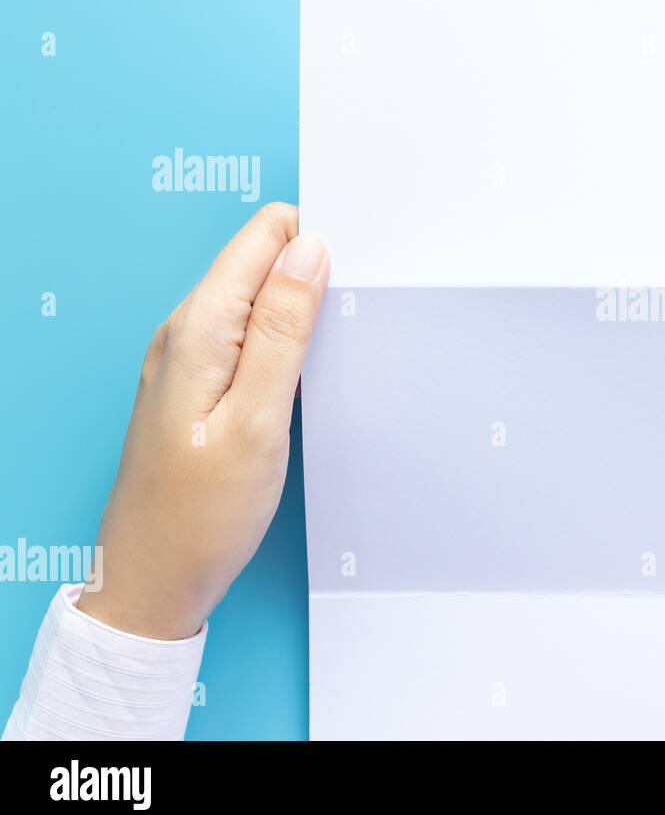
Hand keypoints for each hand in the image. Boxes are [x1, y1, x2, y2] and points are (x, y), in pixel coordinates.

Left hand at [77, 203, 329, 638]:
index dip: (318, 242)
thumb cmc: (202, 514)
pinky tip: (309, 378)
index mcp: (199, 327)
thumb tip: (310, 250)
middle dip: (316, 273)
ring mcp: (190, 356)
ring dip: (305, 311)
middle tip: (360, 323)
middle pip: (264, 261)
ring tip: (341, 354)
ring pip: (261, 298)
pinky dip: (287, 343)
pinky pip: (251, 335)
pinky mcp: (201, 383)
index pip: (265, 234)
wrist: (153, 580)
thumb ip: (282, 331)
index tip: (362, 272)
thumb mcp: (257, 421)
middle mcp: (187, 329)